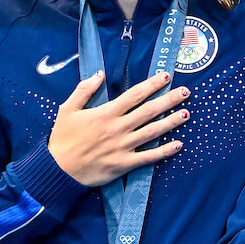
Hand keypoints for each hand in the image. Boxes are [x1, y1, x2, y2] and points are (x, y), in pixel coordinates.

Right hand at [48, 70, 190, 186]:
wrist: (58, 169)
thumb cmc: (62, 139)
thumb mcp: (67, 109)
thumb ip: (84, 90)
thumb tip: (99, 74)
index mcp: (106, 113)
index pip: (134, 95)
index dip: (151, 85)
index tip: (166, 77)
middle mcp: (118, 128)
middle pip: (149, 111)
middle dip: (169, 100)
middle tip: (185, 92)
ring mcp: (123, 146)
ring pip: (152, 132)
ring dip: (172, 122)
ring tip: (187, 113)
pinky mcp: (124, 164)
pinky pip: (148, 157)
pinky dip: (164, 151)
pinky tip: (179, 145)